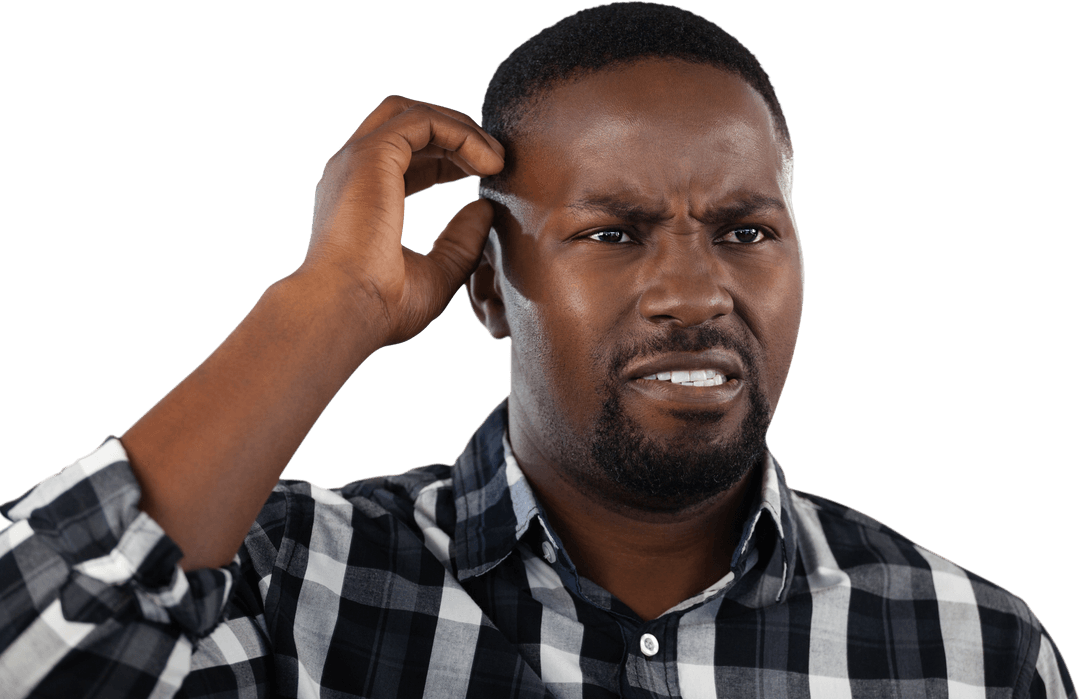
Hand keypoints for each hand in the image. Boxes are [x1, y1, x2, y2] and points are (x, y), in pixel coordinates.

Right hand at [298, 96, 504, 346]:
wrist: (346, 311)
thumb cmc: (381, 306)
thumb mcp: (436, 274)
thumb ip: (460, 242)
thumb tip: (484, 209)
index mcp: (359, 195)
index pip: (404, 155)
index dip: (448, 157)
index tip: (484, 175)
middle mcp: (352, 170)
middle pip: (406, 121)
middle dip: (455, 133)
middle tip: (496, 162)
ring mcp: (357, 158)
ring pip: (415, 114)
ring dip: (462, 129)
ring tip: (497, 162)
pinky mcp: (371, 154)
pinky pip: (424, 121)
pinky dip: (460, 134)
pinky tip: (488, 163)